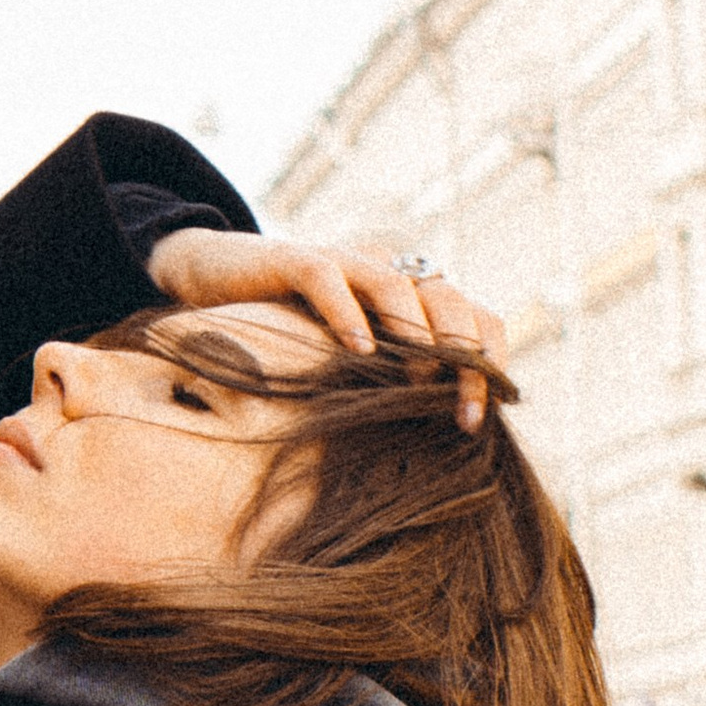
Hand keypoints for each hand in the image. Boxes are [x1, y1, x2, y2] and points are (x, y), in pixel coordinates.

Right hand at [148, 226, 508, 432]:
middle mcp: (386, 271)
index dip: (490, 360)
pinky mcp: (295, 259)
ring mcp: (343, 261)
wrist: (215, 279)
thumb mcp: (352, 364)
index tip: (485, 415)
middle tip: (465, 413)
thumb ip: (391, 384)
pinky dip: (347, 312)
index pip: (475, 315)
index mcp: (411, 295)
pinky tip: (359, 349)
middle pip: (448, 299)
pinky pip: (328, 278)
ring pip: (397, 283)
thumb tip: (438, 445)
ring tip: (421, 381)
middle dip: (465, 357)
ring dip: (417, 334)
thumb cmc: (290, 334)